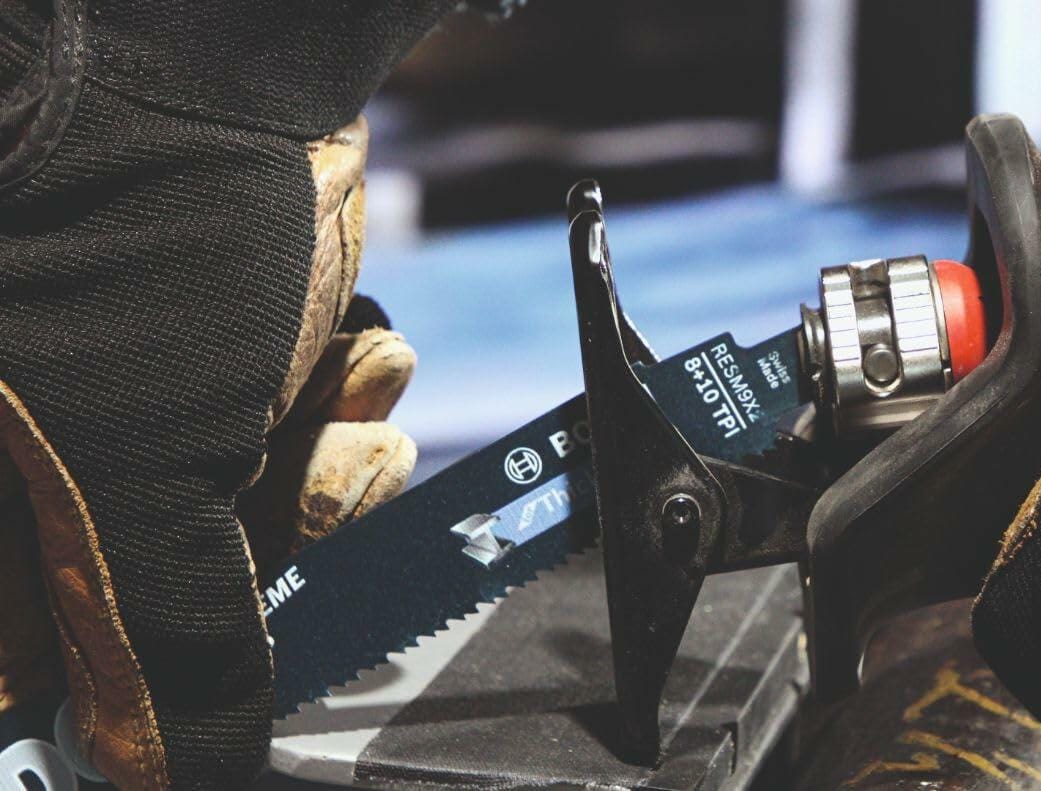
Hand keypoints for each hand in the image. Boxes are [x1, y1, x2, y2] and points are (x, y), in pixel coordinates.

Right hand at [0, 3, 458, 786]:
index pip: (33, 667)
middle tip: (294, 468)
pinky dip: (346, 399)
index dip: (132, 696)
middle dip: (271, 534)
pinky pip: (298, 430)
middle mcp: (41, 455)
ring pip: (255, 513)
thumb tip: (165, 775)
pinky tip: (358, 341)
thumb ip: (157, 636)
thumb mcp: (146, 462)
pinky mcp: (221, 359)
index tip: (210, 702)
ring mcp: (135, 405)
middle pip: (171, 593)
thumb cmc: (146, 240)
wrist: (228, 63)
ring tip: (339, 369)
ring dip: (328, 457)